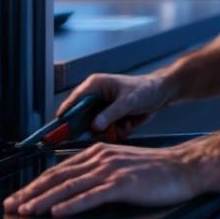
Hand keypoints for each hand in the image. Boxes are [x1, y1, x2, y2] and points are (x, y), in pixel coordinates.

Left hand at [2, 142, 201, 216]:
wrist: (181, 168)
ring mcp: (110, 170)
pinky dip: (72, 204)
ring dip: (44, 200)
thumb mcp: (119, 165)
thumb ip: (96, 173)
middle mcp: (99, 158)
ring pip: (69, 186)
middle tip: (12, 204)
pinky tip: (59, 211)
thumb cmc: (153, 171)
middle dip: (31, 192)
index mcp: (96, 153)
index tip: (19, 196)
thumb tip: (73, 188)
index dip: (36, 184)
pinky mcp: (122, 184)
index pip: (58, 170)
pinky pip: (92, 195)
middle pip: (58, 176)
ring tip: (27, 210)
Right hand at [57, 72, 172, 140]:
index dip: (65, 117)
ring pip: (94, 128)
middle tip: (102, 133)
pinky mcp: (109, 118)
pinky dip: (116, 132)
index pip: (73, 102)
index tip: (58, 131)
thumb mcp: (128, 101)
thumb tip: (95, 126)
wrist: (161, 94)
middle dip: (92, 129)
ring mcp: (102, 109)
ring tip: (124, 124)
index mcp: (95, 85)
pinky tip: (128, 124)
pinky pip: (106, 132)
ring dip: (108, 131)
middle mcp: (95, 97)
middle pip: (80, 118)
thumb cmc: (146, 89)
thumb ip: (111, 114)